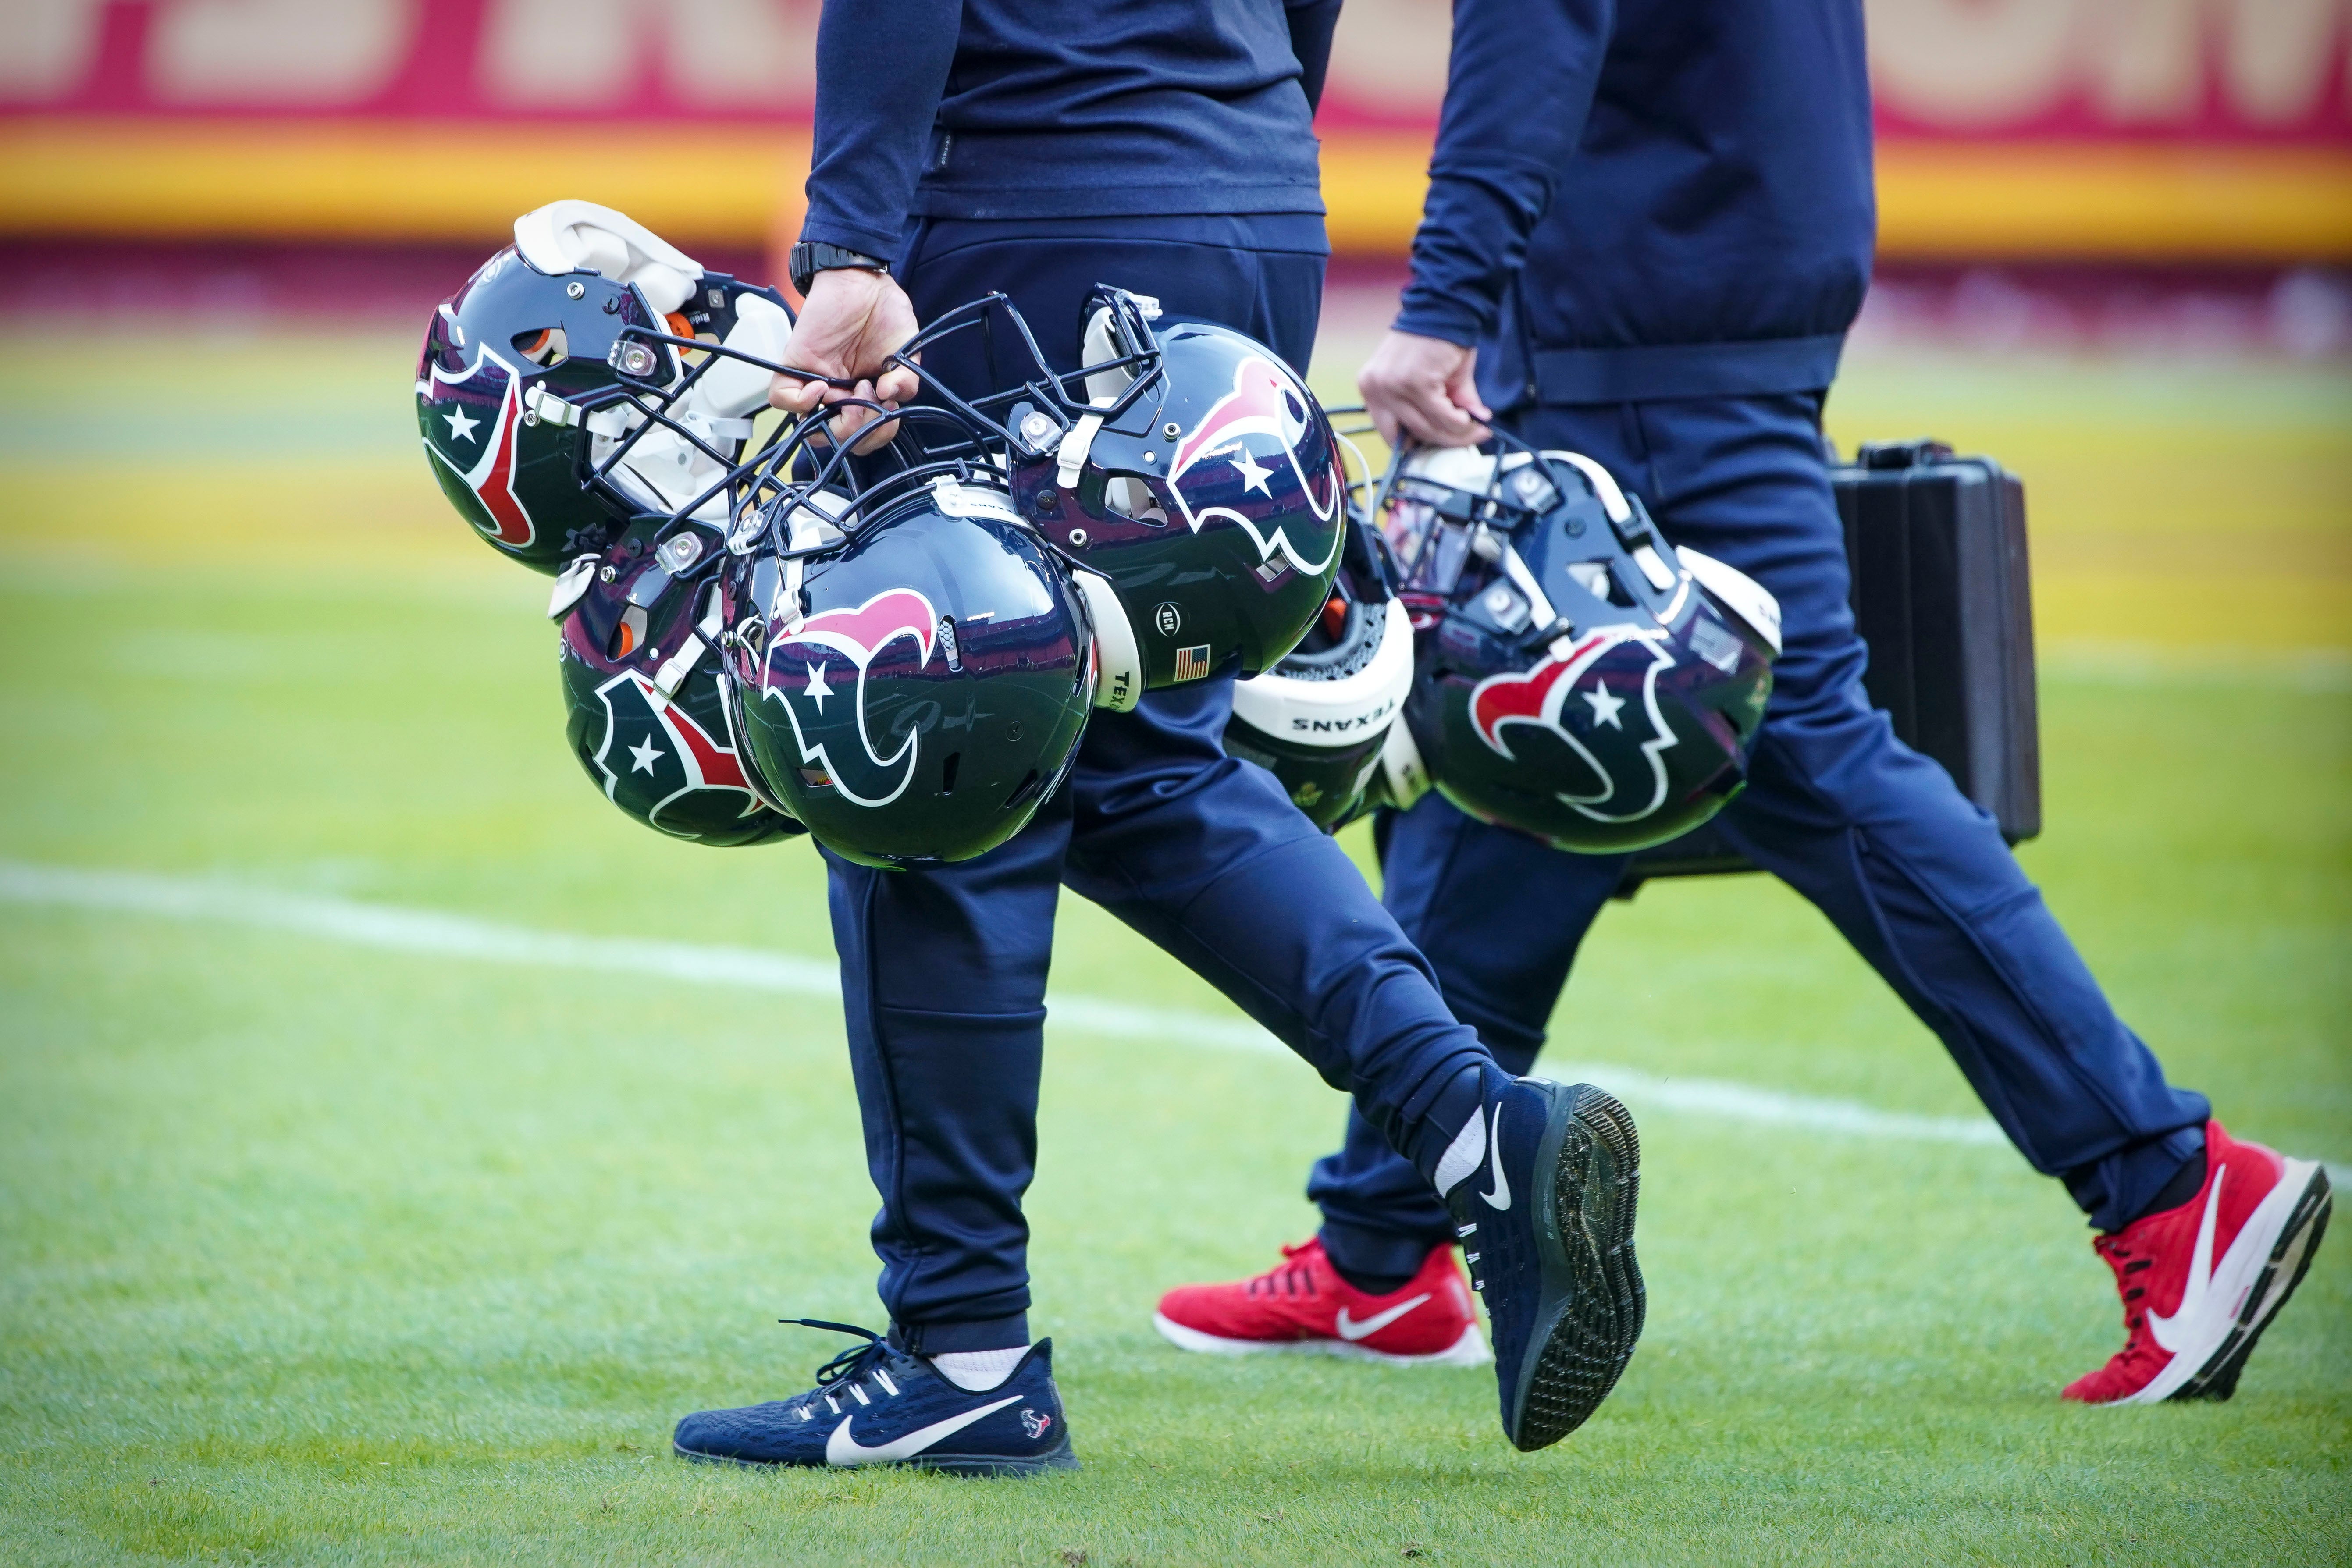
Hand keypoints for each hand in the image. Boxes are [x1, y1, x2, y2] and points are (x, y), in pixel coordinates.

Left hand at [769, 267, 920, 454]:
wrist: (864, 279)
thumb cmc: (886, 313)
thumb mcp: (906, 352)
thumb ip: (906, 380)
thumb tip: (890, 396)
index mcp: (866, 397)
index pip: (866, 437)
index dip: (878, 432)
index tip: (890, 406)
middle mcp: (840, 394)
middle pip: (840, 438)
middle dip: (861, 429)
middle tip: (872, 398)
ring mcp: (816, 381)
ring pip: (812, 427)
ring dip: (839, 421)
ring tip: (857, 389)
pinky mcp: (795, 365)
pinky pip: (782, 398)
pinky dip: (800, 402)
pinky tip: (822, 387)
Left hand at [1357, 329, 1491, 448]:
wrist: (1446, 307)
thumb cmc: (1438, 338)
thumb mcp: (1436, 377)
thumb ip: (1448, 405)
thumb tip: (1470, 427)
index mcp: (1372, 388)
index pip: (1389, 432)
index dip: (1418, 444)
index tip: (1442, 444)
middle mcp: (1375, 389)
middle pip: (1409, 435)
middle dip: (1444, 442)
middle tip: (1471, 438)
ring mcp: (1393, 387)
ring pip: (1427, 429)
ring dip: (1457, 434)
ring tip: (1477, 430)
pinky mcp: (1415, 384)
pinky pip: (1442, 416)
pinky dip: (1460, 422)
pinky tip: (1473, 420)